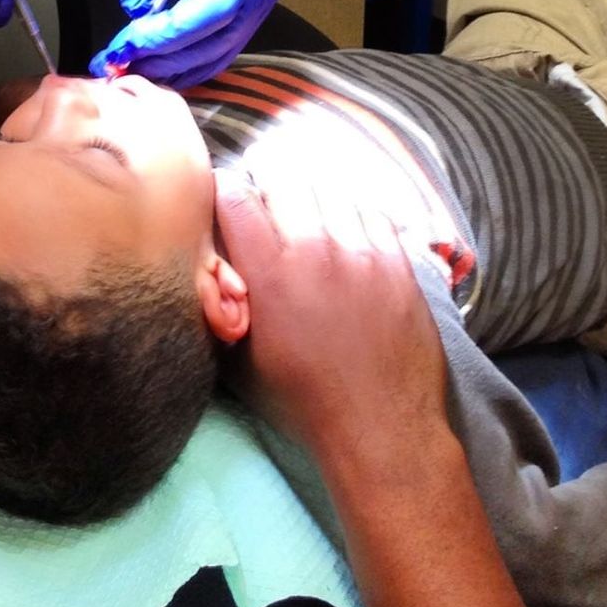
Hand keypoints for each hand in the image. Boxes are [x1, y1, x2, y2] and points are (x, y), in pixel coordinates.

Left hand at [91, 0, 289, 85]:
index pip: (215, 4)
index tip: (128, 44)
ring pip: (226, 46)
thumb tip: (139, 17)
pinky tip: (162, 64)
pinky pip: (227, 41)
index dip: (171, 33)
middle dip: (169, 56)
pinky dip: (194, 58)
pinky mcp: (256, 3)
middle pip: (222, 33)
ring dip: (179, 64)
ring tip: (136, 68)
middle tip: (122, 63)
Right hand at [214, 167, 448, 483]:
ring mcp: (362, 250)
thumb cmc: (302, 401)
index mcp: (269, 272)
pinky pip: (369, 211)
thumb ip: (220, 303)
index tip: (226, 209)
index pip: (235, 194)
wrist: (380, 427)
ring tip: (308, 228)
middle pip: (282, 179)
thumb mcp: (239, 358)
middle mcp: (315, 248)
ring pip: (327, 190)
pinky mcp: (398, 259)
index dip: (224, 194)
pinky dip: (351, 218)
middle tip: (267, 218)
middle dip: (267, 193)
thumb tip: (209, 265)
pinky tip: (346, 241)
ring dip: (310, 203)